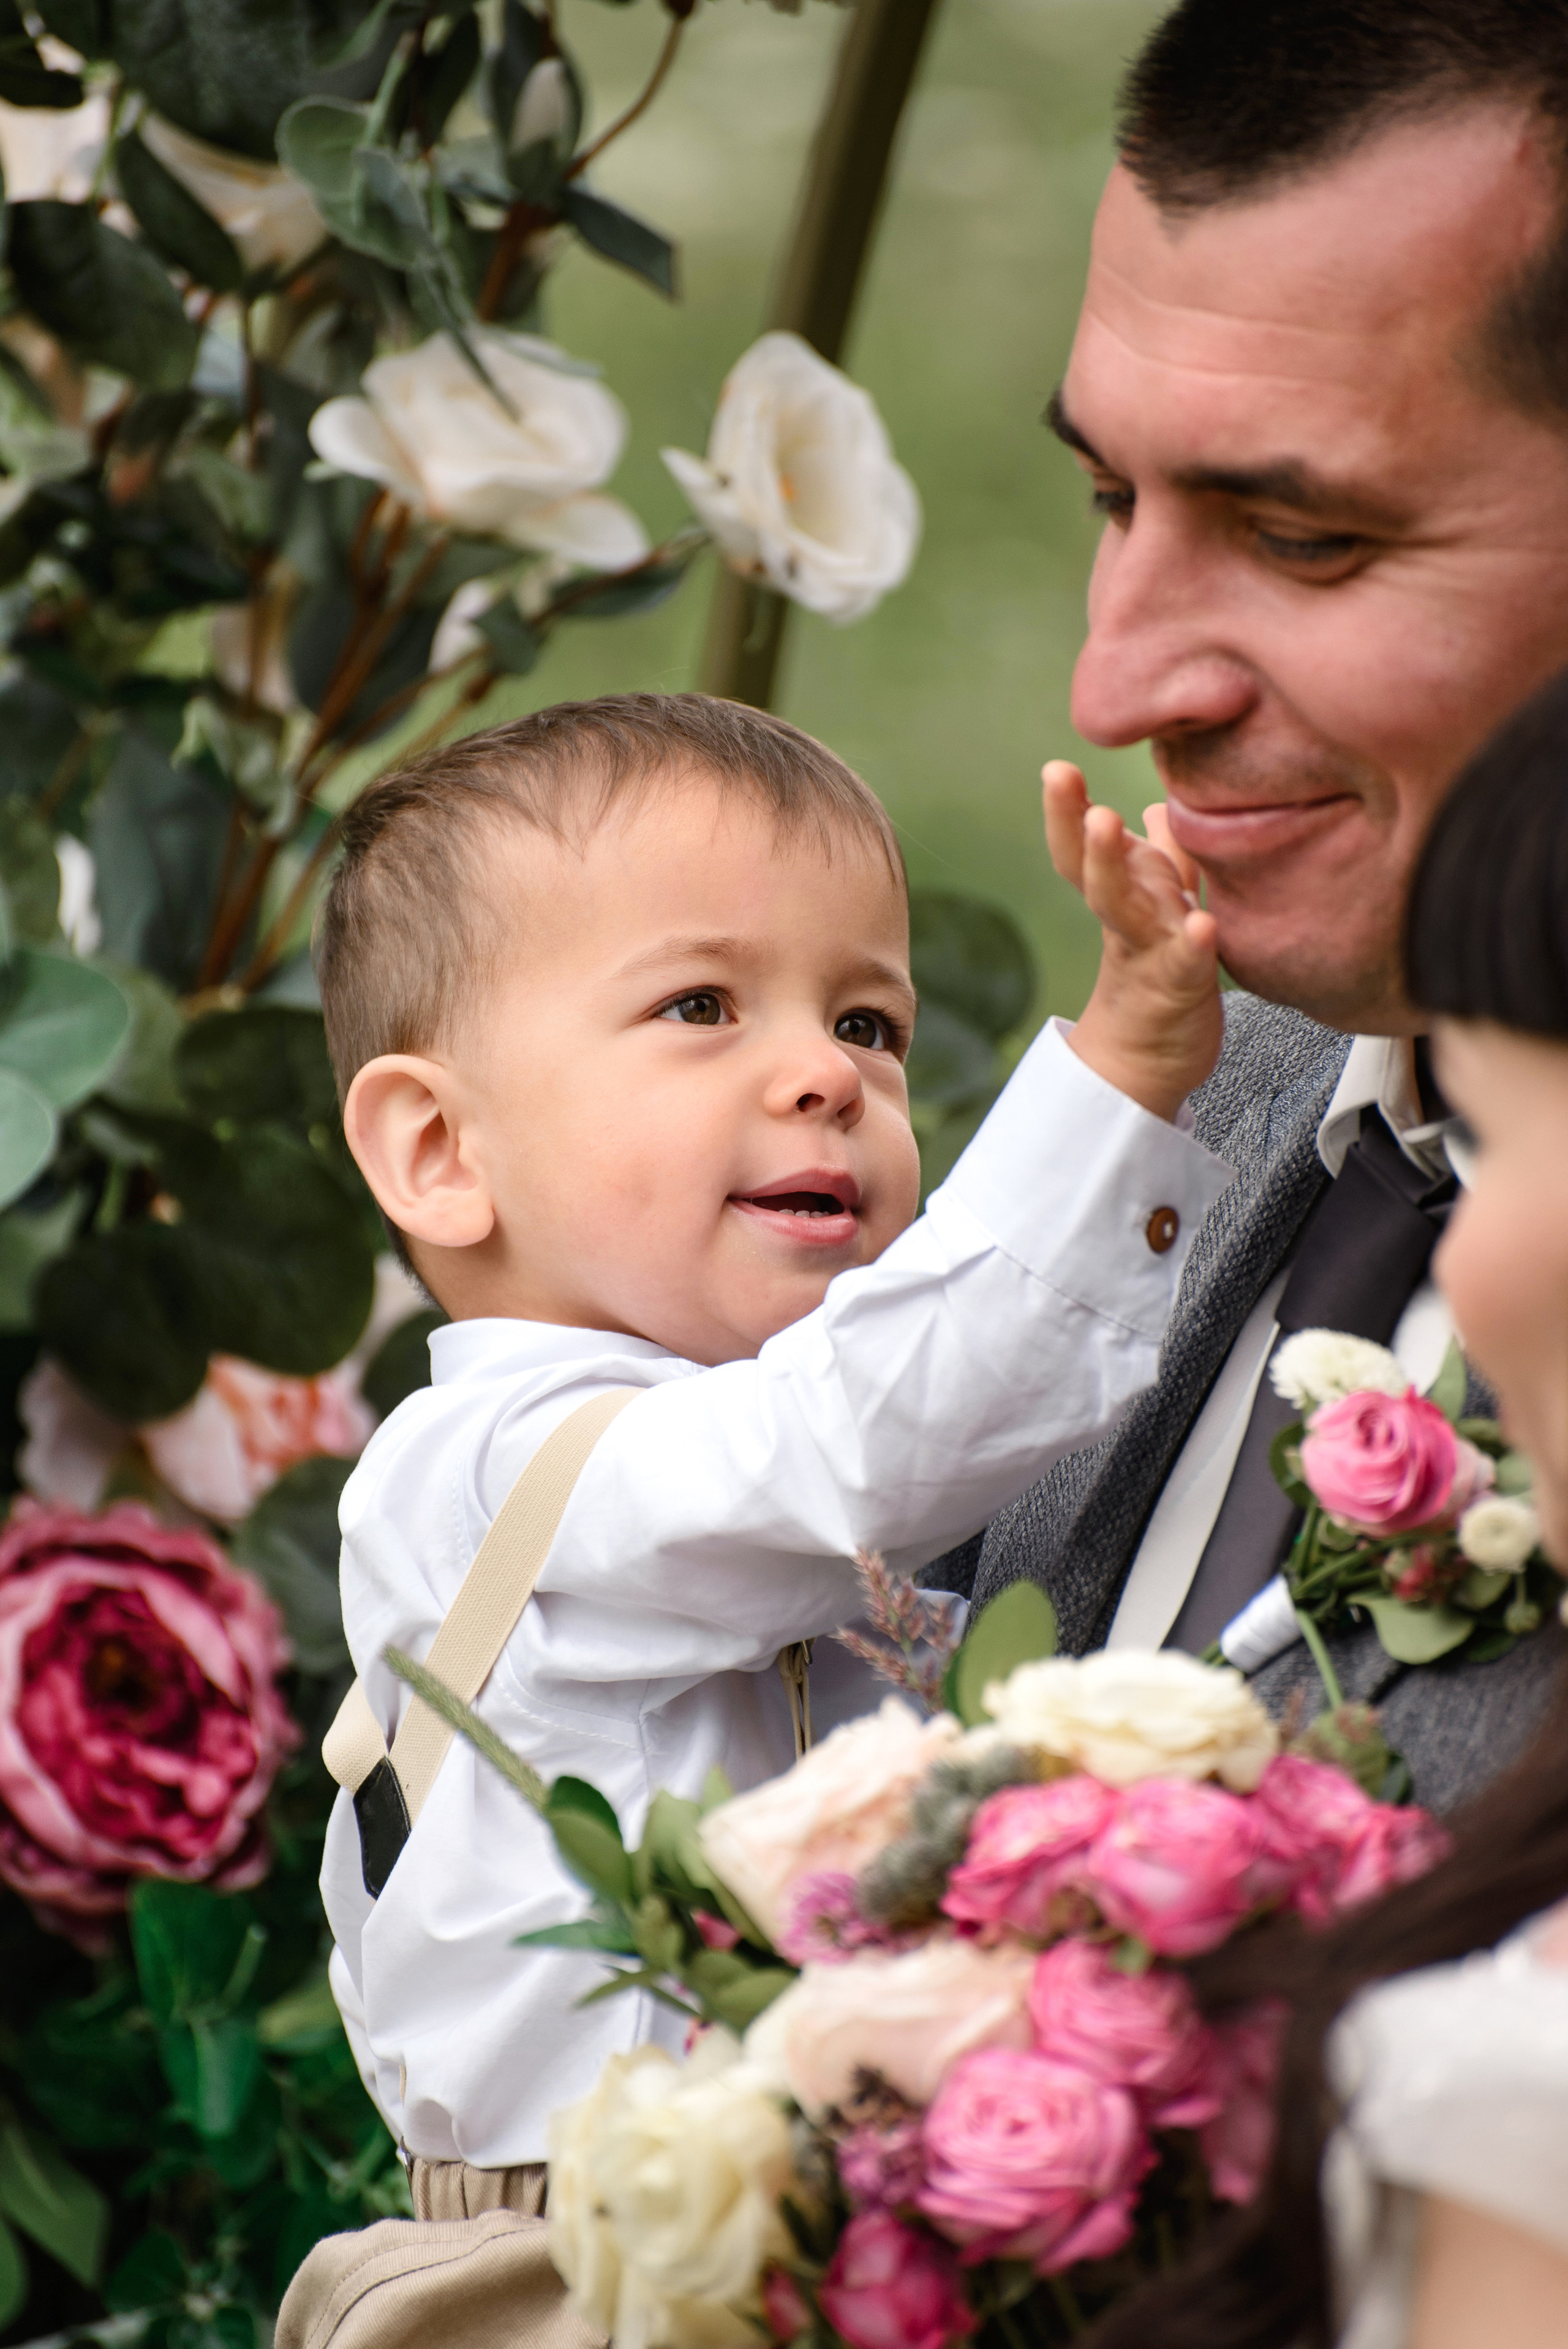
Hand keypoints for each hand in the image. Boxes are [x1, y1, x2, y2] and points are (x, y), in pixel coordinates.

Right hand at [1044, 759, 1221, 1121]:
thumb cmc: (1158, 975)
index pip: (1082, 849)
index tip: (1054, 767)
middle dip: (1075, 824)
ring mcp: (1150, 952)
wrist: (1152, 1060)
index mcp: (1123, 895)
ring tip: (1105, 822)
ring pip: (1125, 907)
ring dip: (1112, 865)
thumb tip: (1157, 809)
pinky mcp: (1181, 988)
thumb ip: (1163, 858)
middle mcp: (1128, 919)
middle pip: (1094, 870)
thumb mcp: (1159, 908)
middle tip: (1060, 777)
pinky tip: (1201, 924)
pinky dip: (1192, 943)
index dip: (1065, 810)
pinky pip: (1187, 963)